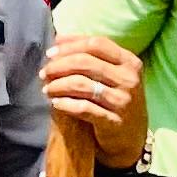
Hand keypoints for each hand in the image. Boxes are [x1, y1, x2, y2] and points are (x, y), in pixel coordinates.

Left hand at [44, 31, 145, 157]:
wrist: (132, 137)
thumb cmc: (116, 99)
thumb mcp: (112, 74)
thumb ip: (90, 55)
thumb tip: (59, 38)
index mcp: (130, 62)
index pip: (97, 44)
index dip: (70, 46)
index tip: (50, 53)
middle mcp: (129, 79)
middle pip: (86, 62)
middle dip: (59, 66)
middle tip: (44, 73)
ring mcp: (123, 101)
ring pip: (82, 84)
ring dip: (58, 85)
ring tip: (47, 88)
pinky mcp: (114, 122)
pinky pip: (83, 108)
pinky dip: (65, 104)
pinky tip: (56, 103)